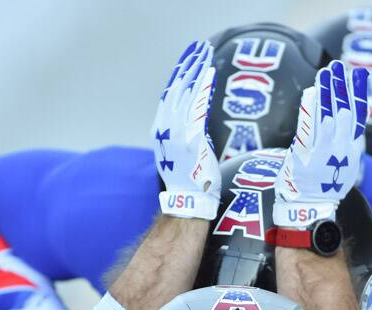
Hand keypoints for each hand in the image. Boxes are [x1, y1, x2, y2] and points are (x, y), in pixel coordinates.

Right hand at [152, 40, 218, 219]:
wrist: (188, 201)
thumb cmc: (191, 178)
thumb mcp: (183, 150)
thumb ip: (186, 131)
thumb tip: (196, 119)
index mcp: (161, 129)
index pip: (170, 93)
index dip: (179, 73)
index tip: (188, 57)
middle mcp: (166, 127)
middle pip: (177, 87)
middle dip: (189, 64)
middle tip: (199, 47)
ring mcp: (177, 131)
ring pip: (186, 92)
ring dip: (197, 69)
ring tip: (205, 52)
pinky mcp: (191, 136)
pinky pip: (198, 105)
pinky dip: (203, 87)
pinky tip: (210, 72)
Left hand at [274, 60, 367, 227]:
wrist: (310, 208)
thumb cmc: (321, 184)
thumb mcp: (339, 164)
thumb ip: (340, 140)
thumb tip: (337, 115)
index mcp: (349, 150)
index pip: (357, 116)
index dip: (358, 94)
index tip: (360, 74)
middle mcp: (339, 149)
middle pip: (342, 111)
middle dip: (340, 86)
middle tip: (338, 65)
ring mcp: (322, 152)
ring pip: (325, 116)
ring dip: (326, 92)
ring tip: (326, 72)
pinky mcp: (305, 156)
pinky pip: (308, 128)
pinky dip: (310, 110)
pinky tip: (312, 92)